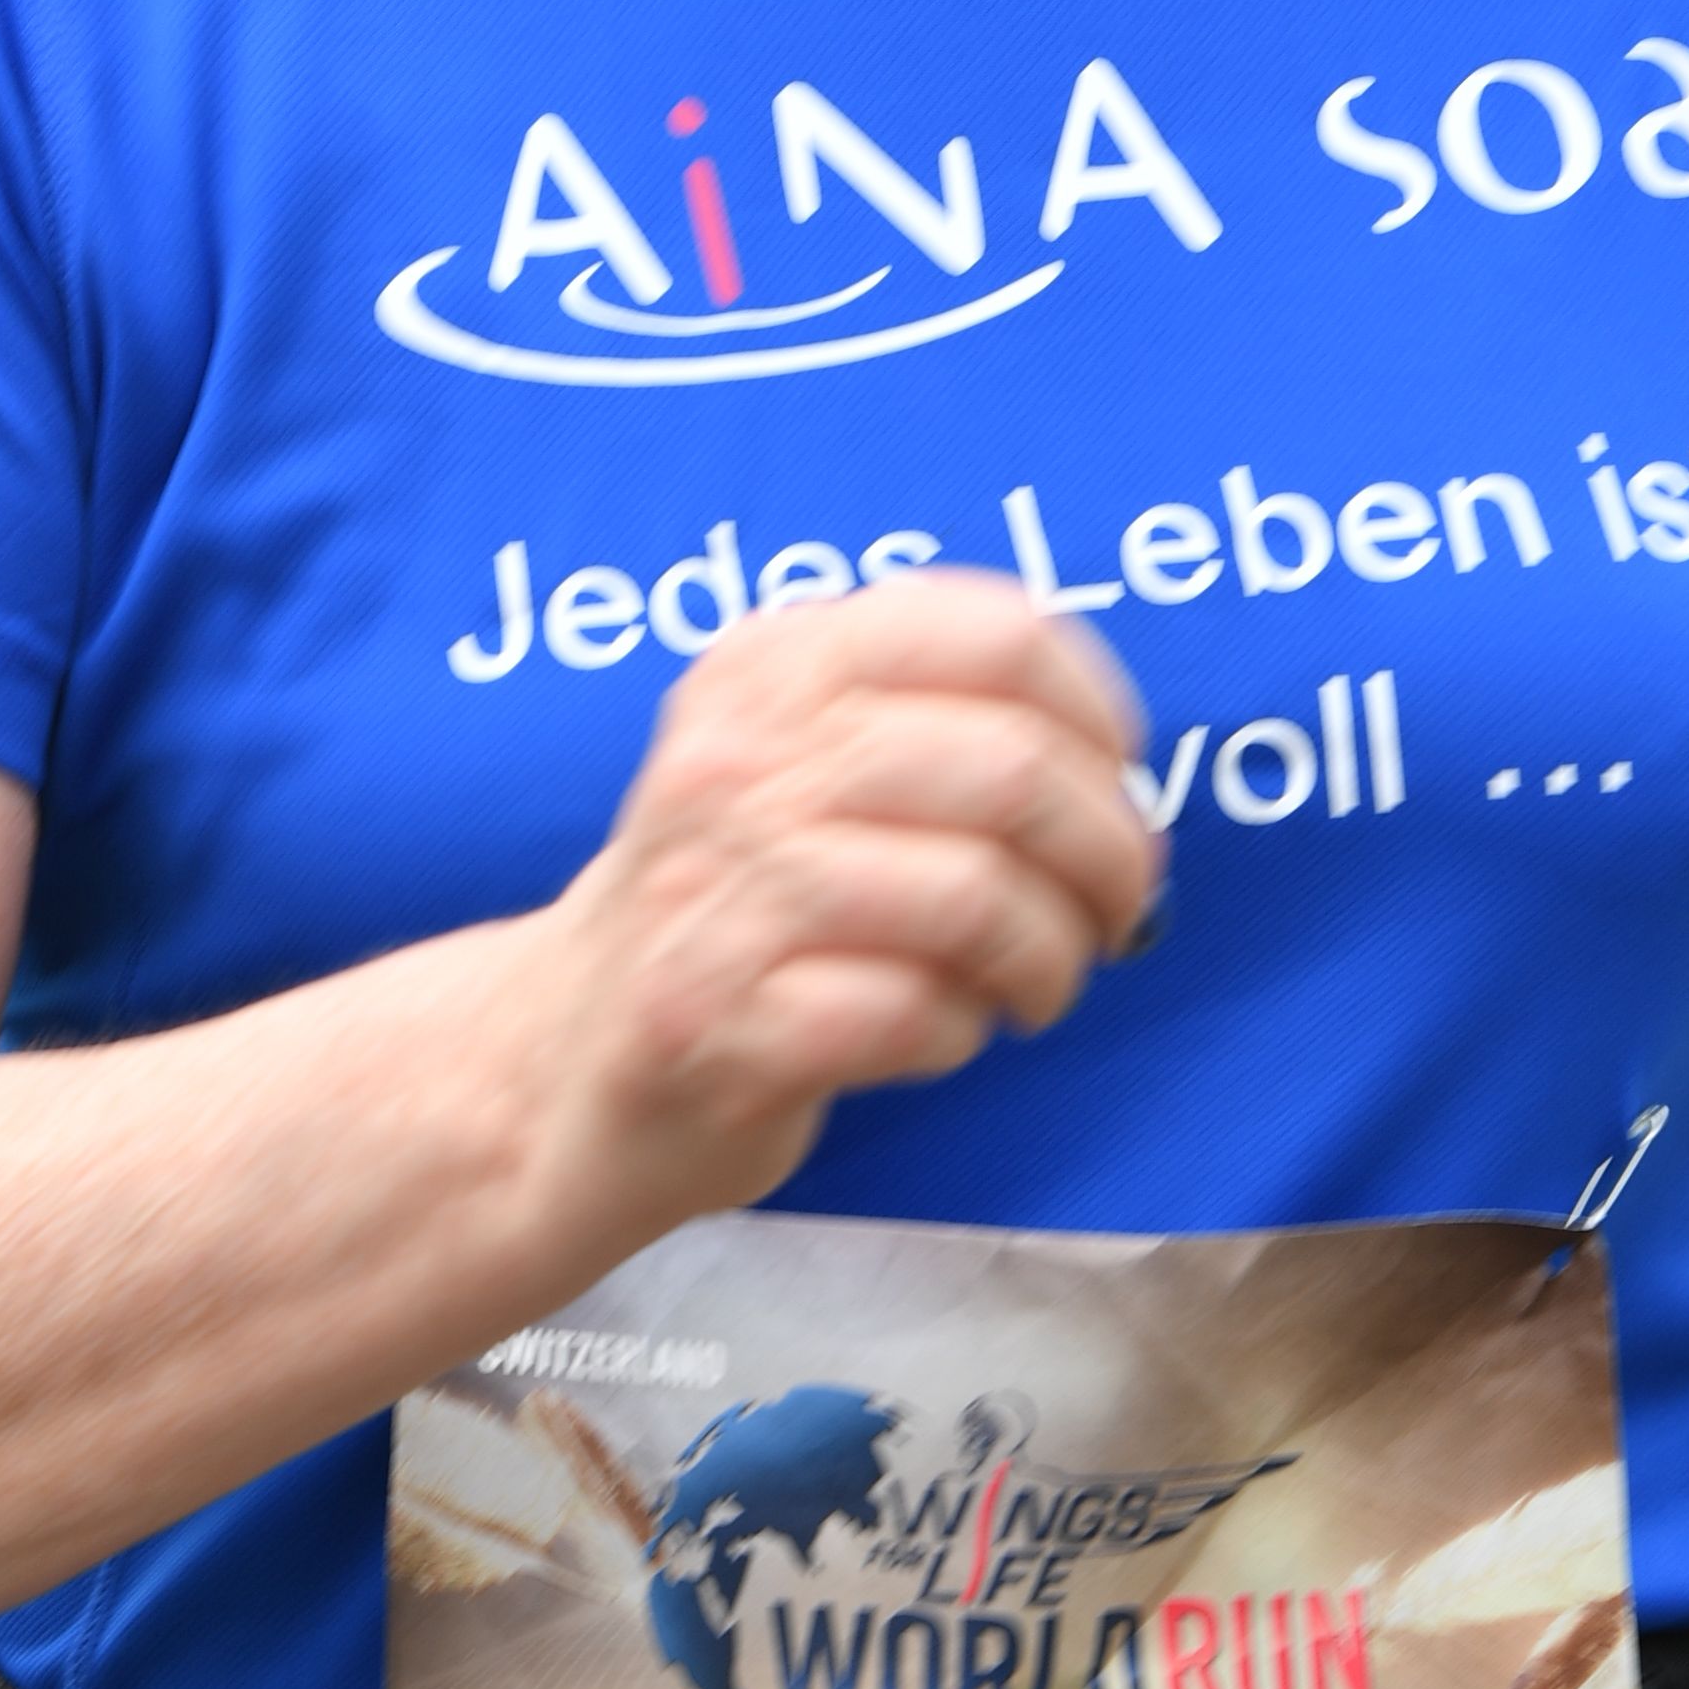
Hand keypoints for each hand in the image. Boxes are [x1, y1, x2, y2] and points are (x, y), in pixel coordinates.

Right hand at [504, 574, 1159, 1270]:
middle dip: (1105, 857)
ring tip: (1034, 987)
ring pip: (977, 898)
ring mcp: (716, 889)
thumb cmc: (737, 901)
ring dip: (1047, 960)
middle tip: (1113, 913)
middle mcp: (737, 757)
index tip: (1118, 779)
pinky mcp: (715, 1019)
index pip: (999, 634)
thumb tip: (1122, 776)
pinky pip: (912, 1013)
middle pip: (1012, 771)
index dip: (1099, 713)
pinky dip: (956, 1033)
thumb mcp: (800, 757)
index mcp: (775, 664)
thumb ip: (937, 724)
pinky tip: (934, 1031)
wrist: (566, 1054)